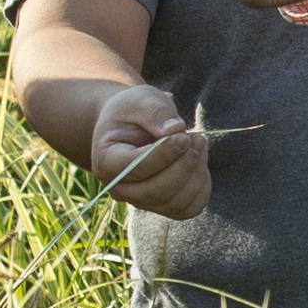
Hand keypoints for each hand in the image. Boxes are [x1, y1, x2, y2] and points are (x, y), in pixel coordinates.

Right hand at [87, 84, 210, 220]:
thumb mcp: (140, 99)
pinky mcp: (163, 206)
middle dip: (184, 165)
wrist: (132, 125)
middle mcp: (120, 189)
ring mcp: (141, 201)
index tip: (184, 136)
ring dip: (196, 174)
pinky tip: (200, 162)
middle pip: (157, 191)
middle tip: (196, 138)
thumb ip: (153, 111)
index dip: (164, 155)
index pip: (136, 168)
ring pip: (176, 203)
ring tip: (198, 144)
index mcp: (106, 161)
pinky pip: (190, 208)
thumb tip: (174, 130)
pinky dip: (202, 186)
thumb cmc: (134, 111)